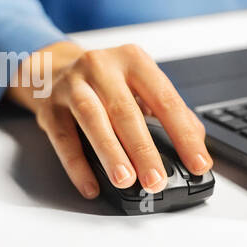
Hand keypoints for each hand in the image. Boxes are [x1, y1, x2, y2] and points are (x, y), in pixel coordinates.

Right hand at [9, 41, 212, 198]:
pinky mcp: (49, 107)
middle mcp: (102, 67)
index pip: (165, 99)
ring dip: (111, 153)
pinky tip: (90, 185)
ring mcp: (72, 85)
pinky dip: (77, 165)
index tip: (198, 164)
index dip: (184, 135)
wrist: (52, 68)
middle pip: (126, 111)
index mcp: (133, 60)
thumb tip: (196, 143)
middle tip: (156, 180)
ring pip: (92, 119)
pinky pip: (63, 139)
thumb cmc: (104, 81)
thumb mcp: (138, 84)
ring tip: (125, 180)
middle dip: (143, 149)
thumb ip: (167, 111)